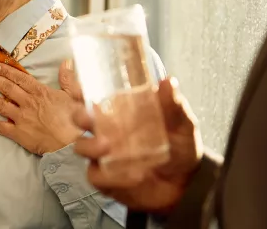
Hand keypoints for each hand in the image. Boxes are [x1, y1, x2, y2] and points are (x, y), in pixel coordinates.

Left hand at [0, 60, 83, 154]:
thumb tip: (67, 61)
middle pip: (7, 89)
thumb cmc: (76, 120)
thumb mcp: (75, 96)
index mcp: (40, 93)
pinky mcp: (19, 134)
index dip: (5, 71)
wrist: (72, 144)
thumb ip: (68, 78)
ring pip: (1, 105)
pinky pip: (2, 128)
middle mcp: (28, 103)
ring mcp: (22, 118)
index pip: (19, 78)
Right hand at [73, 77, 203, 213]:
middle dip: (81, 116)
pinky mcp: (105, 178)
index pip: (94, 96)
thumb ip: (173, 105)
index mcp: (120, 111)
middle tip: (90, 119)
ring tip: (107, 147)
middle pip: (80, 118)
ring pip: (82, 146)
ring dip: (90, 146)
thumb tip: (168, 82)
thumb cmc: (179, 147)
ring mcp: (103, 155)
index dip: (81, 89)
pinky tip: (131, 175)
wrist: (186, 184)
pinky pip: (96, 175)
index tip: (80, 88)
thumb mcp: (181, 124)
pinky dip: (110, 176)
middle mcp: (107, 130)